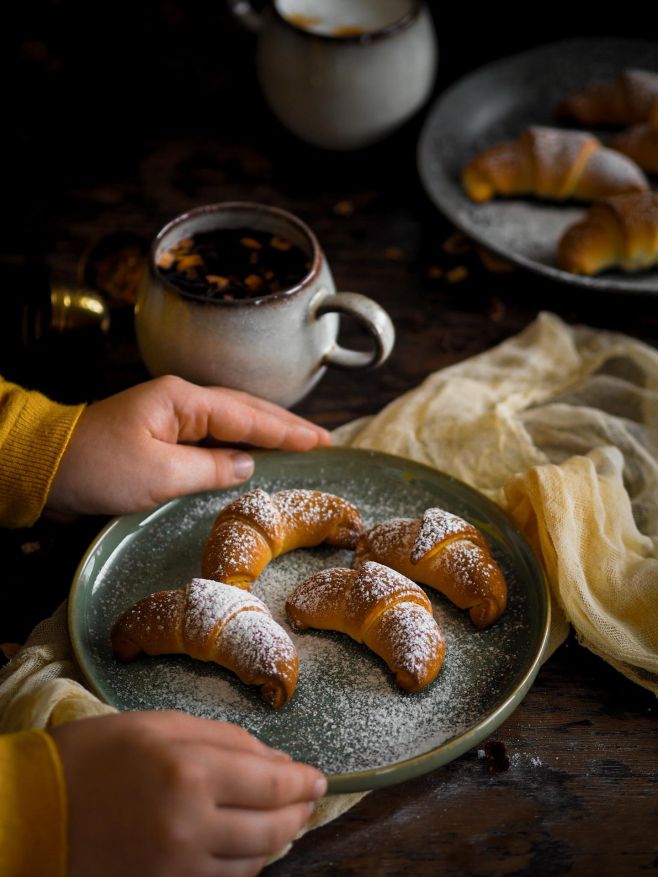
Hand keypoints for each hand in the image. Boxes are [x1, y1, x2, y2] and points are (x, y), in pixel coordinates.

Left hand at [47, 376, 330, 515]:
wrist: (44, 470)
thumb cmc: (98, 467)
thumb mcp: (160, 473)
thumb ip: (211, 468)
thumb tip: (249, 464)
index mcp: (183, 400)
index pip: (249, 415)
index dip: (289, 430)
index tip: (323, 441)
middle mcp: (181, 401)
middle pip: (246, 409)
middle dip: (286, 425)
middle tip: (323, 440)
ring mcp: (171, 417)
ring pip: (231, 421)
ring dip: (267, 432)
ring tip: (301, 443)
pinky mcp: (161, 437)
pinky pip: (213, 437)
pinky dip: (240, 444)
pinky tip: (254, 454)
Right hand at [51, 710, 326, 876]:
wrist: (35, 814)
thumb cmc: (97, 754)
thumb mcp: (160, 725)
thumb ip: (224, 740)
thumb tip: (277, 763)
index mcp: (191, 772)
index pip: (274, 785)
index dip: (304, 782)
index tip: (319, 778)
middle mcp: (192, 826)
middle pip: (272, 829)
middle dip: (298, 813)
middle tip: (308, 798)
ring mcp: (178, 868)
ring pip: (254, 862)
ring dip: (277, 840)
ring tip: (284, 820)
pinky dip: (246, 865)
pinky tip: (248, 846)